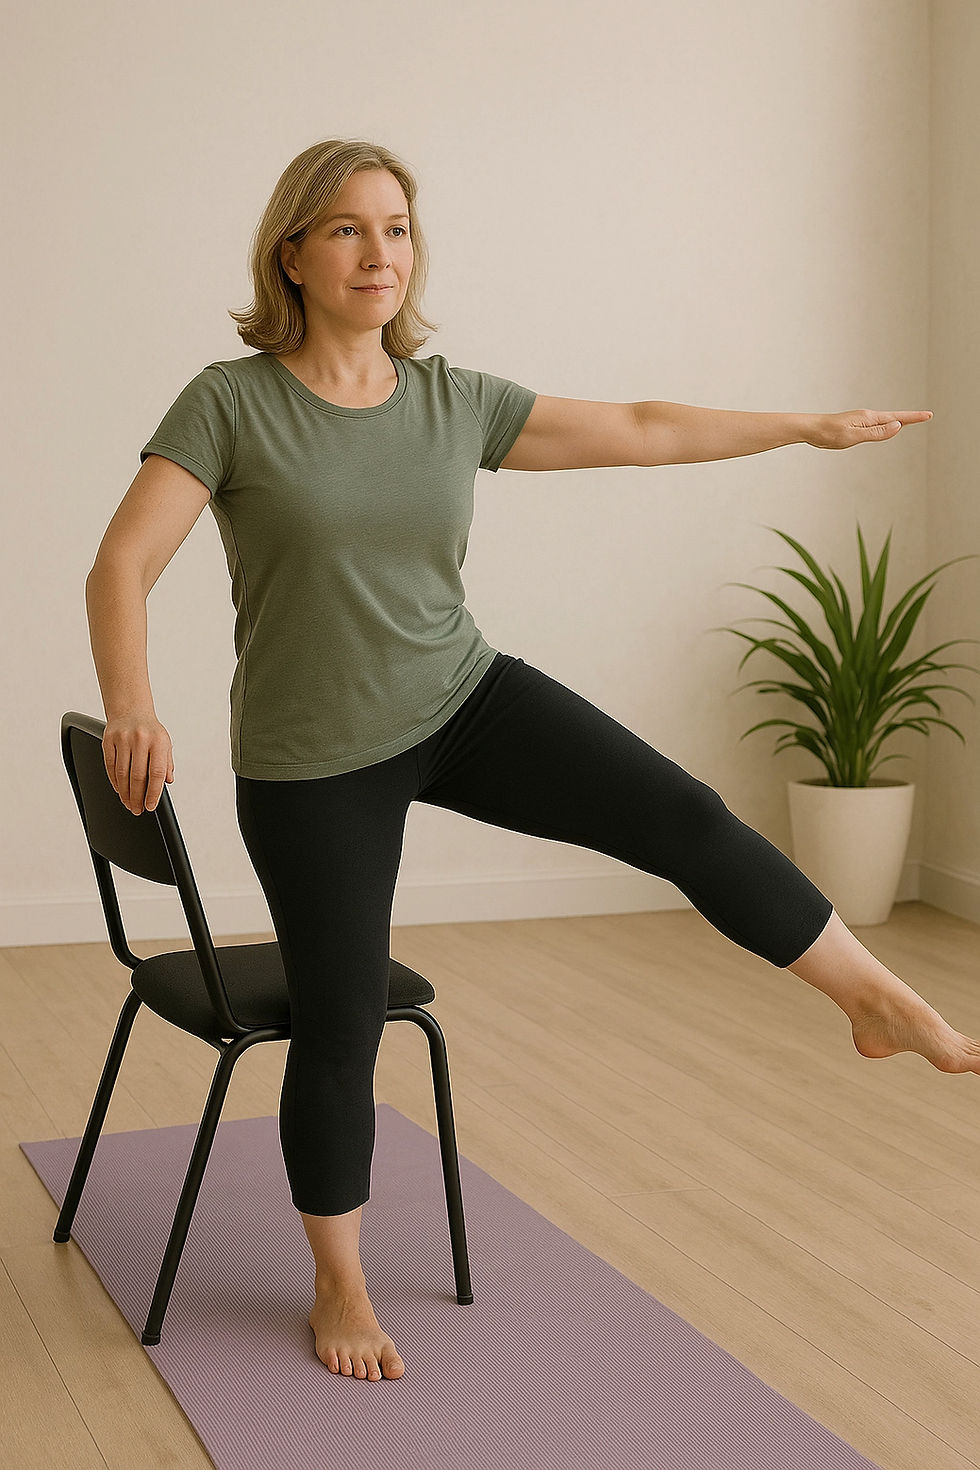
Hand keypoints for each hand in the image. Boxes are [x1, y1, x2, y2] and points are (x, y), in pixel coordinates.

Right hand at [103, 715, 174, 814]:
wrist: (131, 710)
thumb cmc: (150, 730)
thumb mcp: (165, 743)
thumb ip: (167, 763)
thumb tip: (168, 782)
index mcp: (158, 741)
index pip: (157, 773)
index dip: (153, 793)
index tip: (150, 806)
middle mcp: (141, 739)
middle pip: (138, 776)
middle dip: (137, 797)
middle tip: (137, 809)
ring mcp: (123, 739)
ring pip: (122, 773)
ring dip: (125, 793)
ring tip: (128, 803)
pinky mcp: (108, 740)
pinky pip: (110, 766)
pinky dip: (114, 782)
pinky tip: (119, 790)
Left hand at [805, 409, 933, 449]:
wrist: (811, 428)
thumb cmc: (830, 433)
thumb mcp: (855, 435)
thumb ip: (877, 433)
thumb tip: (898, 426)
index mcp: (869, 418)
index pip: (897, 417)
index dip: (913, 417)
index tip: (928, 415)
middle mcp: (867, 417)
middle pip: (894, 417)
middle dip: (910, 418)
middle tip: (925, 416)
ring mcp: (861, 420)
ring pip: (885, 421)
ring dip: (899, 420)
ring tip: (911, 421)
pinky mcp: (854, 425)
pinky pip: (875, 425)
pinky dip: (886, 425)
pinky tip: (884, 427)